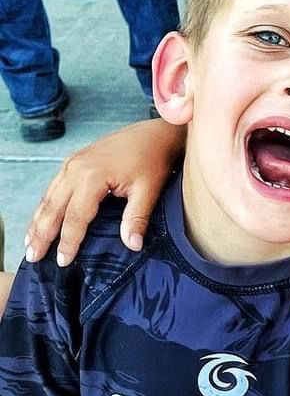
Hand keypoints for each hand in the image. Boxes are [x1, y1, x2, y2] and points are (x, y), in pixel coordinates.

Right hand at [25, 118, 181, 265]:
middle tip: (33, 258)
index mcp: (91, 176)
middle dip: (41, 234)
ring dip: (38, 222)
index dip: (68, 241)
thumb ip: (137, 218)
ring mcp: (71, 164)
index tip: (63, 261)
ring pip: (48, 198)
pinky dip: (45, 207)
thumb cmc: (152, 160)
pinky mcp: (73, 163)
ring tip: (31, 244)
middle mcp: (75, 168)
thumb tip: (132, 245)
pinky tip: (41, 221)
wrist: (153, 134)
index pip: (75, 216)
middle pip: (52, 208)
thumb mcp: (149, 190)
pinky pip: (54, 189)